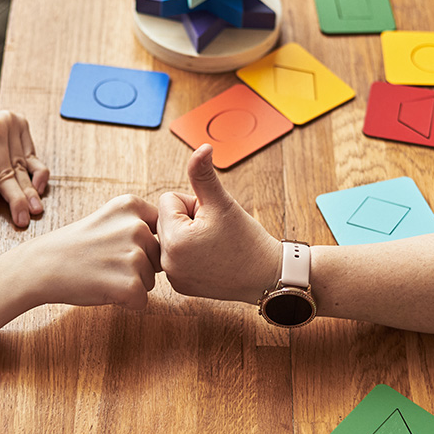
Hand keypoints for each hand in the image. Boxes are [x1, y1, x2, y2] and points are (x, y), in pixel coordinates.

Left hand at [0, 109, 49, 226]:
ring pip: (22, 168)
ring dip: (29, 192)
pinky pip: (33, 155)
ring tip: (35, 210)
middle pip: (7, 174)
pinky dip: (39, 174)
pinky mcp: (21, 124)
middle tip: (23, 220)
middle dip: (16, 200)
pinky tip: (38, 189)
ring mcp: (10, 123)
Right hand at [25, 194, 160, 309]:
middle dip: (137, 266)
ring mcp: (134, 256)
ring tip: (101, 273)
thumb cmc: (75, 246)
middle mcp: (137, 227)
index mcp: (132, 205)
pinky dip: (125, 302)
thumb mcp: (108, 218)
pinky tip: (102, 289)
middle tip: (104, 261)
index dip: (141, 245)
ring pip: (150, 280)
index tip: (115, 245)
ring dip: (130, 283)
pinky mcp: (130, 285)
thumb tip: (175, 236)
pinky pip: (141, 301)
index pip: (160, 231)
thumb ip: (139, 222)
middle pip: (157, 258)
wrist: (41, 267)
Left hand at [158, 144, 281, 303]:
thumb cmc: (247, 239)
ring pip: (171, 237)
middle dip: (189, 219)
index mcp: (174, 240)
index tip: (212, 219)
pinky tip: (211, 259)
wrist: (266, 276)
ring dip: (188, 235)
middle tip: (215, 233)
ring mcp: (173, 277)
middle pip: (166, 219)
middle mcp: (167, 262)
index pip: (168, 200)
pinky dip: (190, 254)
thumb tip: (201, 147)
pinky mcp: (180, 285)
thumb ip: (204, 174)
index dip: (193, 203)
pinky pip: (176, 257)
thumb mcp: (223, 203)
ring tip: (214, 245)